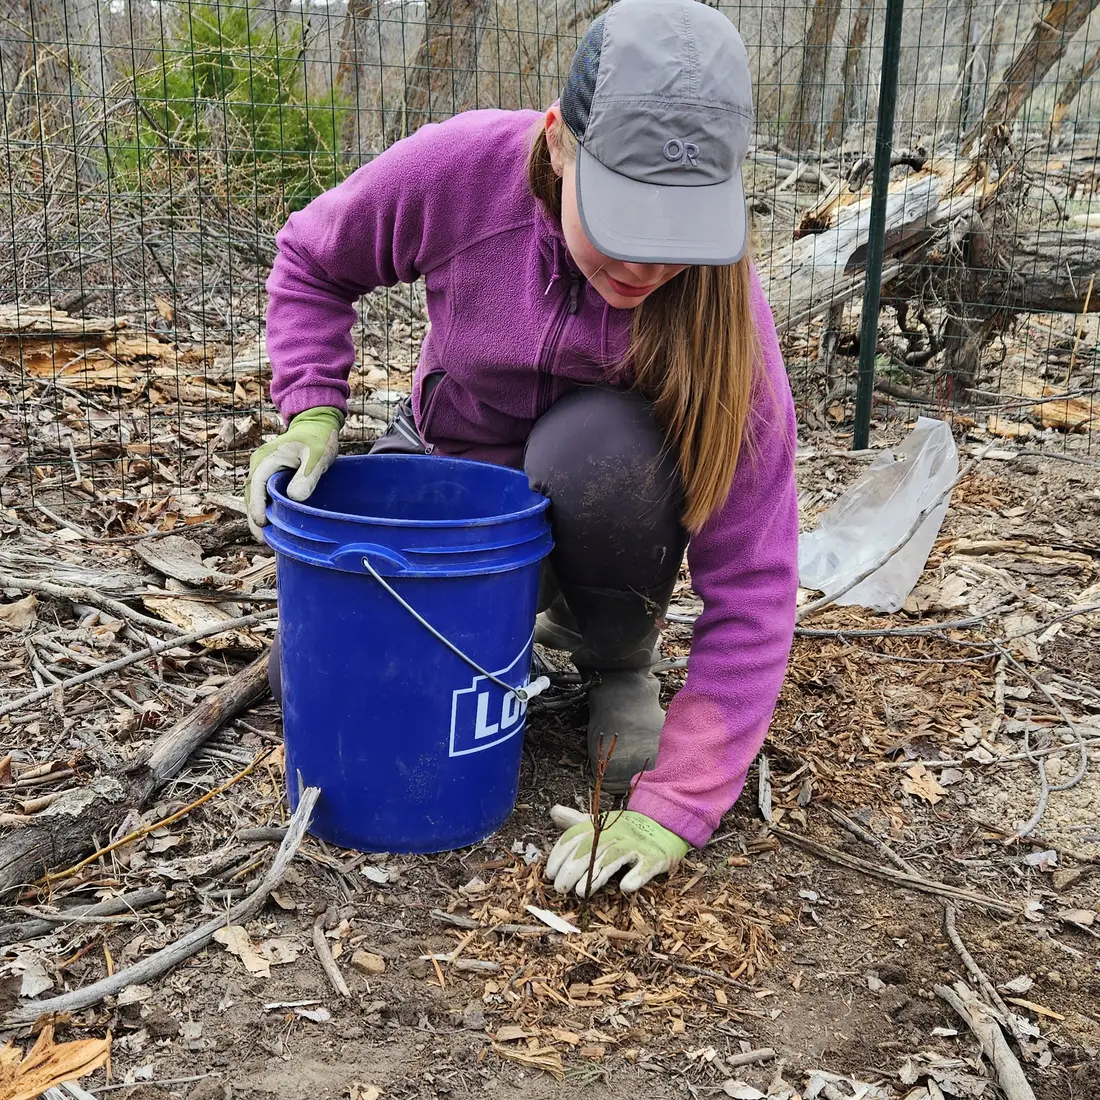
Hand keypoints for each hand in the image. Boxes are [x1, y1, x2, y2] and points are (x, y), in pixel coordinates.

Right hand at [245, 407, 343, 538]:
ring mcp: (261, 468)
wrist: (316, 424)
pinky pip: (261, 492)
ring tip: (265, 536)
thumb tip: (293, 498)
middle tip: (262, 539)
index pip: (256, 486)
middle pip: (250, 494)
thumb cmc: (318, 438)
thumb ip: (307, 476)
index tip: (262, 524)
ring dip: (257, 513)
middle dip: (254, 516)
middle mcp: (258, 464)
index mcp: (266, 459)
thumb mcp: (317, 456)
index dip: (257, 506)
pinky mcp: (268, 473)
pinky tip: (272, 521)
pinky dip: (264, 506)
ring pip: (254, 495)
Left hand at [545, 805, 688, 896]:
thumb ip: (577, 823)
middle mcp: (616, 833)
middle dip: (572, 868)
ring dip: (596, 875)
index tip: (549, 873)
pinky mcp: (655, 858)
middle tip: (561, 888)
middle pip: (591, 849)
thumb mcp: (602, 824)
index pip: (576, 837)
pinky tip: (626, 887)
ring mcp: (636, 845)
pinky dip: (636, 876)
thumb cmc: (627, 830)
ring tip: (580, 891)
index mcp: (602, 826)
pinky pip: (645, 867)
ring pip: (613, 859)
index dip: (560, 855)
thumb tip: (553, 811)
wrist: (666, 825)